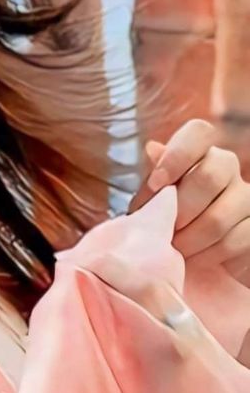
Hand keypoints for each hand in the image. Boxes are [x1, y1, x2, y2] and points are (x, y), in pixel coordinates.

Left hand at [129, 119, 249, 282]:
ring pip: (218, 217)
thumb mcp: (155, 196)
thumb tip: (152, 148)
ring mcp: (247, 197)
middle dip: (179, 208)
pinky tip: (193, 260)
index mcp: (199, 152)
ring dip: (188, 239)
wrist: (195, 256)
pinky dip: (207, 255)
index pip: (199, 132)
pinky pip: (235, 241)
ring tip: (172, 249)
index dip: (177, 154)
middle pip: (209, 175)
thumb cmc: (170, 217)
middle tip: (162, 228)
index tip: (155, 183)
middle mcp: (227, 167)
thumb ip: (155, 175)